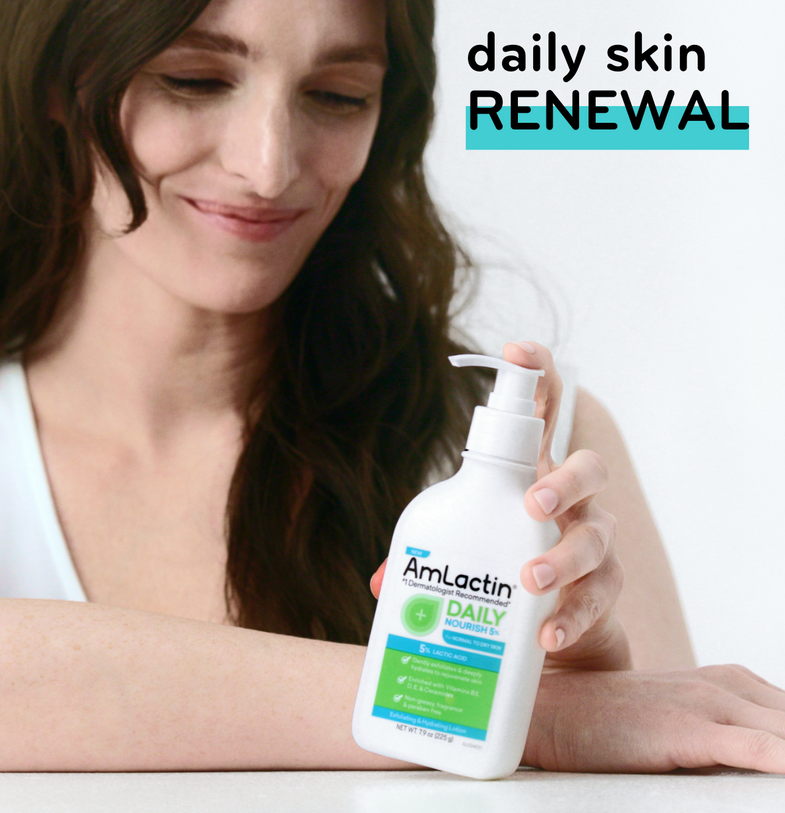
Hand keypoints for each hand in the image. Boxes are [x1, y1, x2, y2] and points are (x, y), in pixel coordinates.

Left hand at [371, 339, 629, 672]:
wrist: (553, 625)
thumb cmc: (503, 562)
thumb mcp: (467, 541)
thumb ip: (430, 551)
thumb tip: (382, 583)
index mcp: (532, 471)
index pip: (543, 410)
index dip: (536, 374)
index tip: (516, 352)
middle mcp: (573, 500)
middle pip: (590, 467)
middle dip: (565, 480)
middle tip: (533, 505)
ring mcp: (594, 543)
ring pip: (597, 535)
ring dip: (563, 556)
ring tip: (529, 579)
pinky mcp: (604, 591)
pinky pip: (598, 597)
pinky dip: (572, 616)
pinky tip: (546, 633)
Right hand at [524, 665, 784, 772]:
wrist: (552, 709)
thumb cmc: (611, 722)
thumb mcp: (679, 721)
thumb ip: (724, 736)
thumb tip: (760, 758)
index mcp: (732, 683)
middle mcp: (729, 687)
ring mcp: (711, 704)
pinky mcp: (689, 730)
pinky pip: (759, 749)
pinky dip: (783, 759)